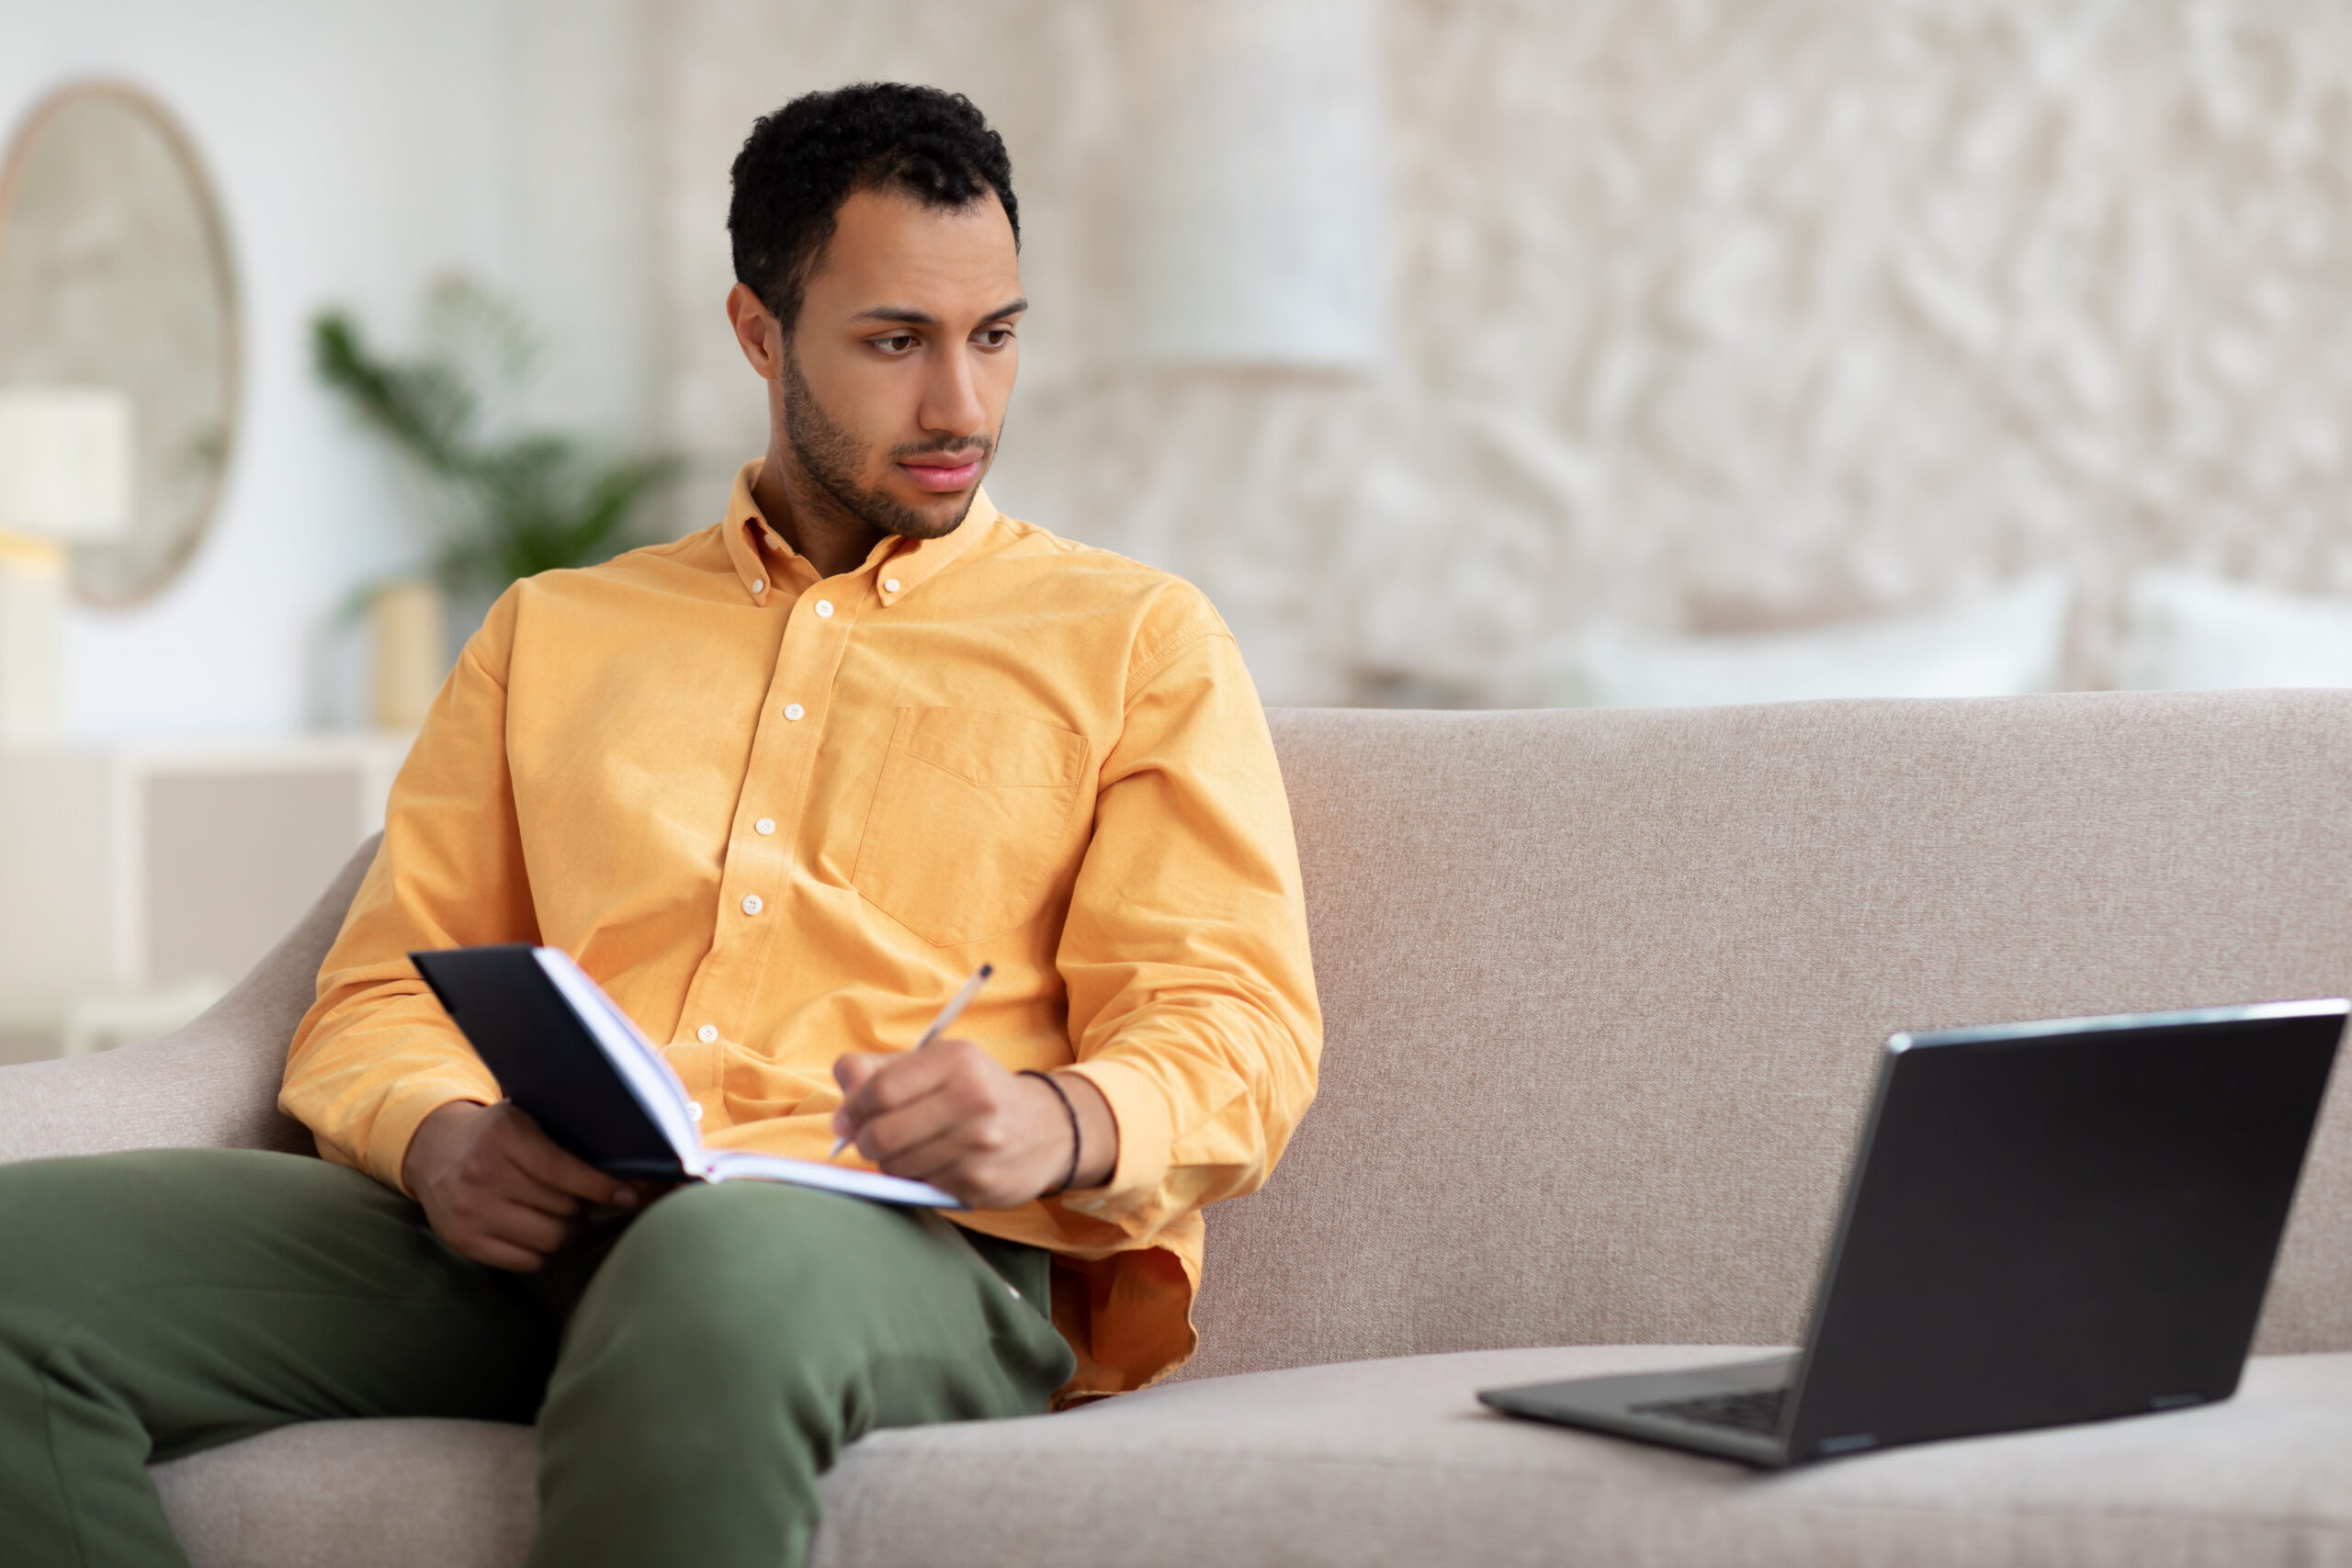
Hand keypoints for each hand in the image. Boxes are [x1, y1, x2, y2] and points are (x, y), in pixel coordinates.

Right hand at [402, 1100, 642, 1271]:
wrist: (432, 1148)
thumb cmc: (497, 1134)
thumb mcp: (527, 1118)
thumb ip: (570, 1138)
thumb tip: (634, 1169)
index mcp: (505, 1135)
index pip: (565, 1171)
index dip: (604, 1187)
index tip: (631, 1195)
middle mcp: (483, 1173)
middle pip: (564, 1210)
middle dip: (585, 1209)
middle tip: (585, 1202)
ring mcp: (470, 1211)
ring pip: (550, 1240)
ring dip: (569, 1232)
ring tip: (566, 1217)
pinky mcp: (462, 1241)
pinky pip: (527, 1262)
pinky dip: (544, 1252)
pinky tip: (539, 1232)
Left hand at [831, 1039, 1116, 1207]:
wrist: (1047, 1128)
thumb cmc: (976, 1092)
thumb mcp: (936, 1064)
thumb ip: (881, 1069)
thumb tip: (842, 1095)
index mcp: (956, 1060)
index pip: (879, 1090)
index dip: (852, 1109)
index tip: (846, 1119)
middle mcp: (973, 1098)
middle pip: (882, 1133)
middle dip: (864, 1142)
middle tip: (869, 1141)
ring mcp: (980, 1143)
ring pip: (897, 1165)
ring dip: (890, 1163)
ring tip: (909, 1150)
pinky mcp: (982, 1180)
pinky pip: (922, 1185)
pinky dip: (919, 1177)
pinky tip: (937, 1163)